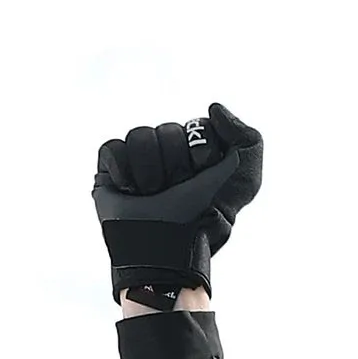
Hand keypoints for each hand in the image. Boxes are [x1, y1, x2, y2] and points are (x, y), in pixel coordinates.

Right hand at [93, 103, 262, 309]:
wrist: (171, 249)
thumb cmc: (209, 218)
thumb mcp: (246, 178)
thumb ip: (247, 138)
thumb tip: (213, 108)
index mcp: (195, 153)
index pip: (196, 127)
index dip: (201, 152)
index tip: (204, 177)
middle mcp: (166, 154)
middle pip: (167, 131)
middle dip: (176, 165)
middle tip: (176, 192)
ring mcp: (138, 162)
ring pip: (140, 136)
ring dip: (151, 171)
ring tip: (152, 196)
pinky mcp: (110, 172)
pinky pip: (113, 148)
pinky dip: (122, 169)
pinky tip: (130, 190)